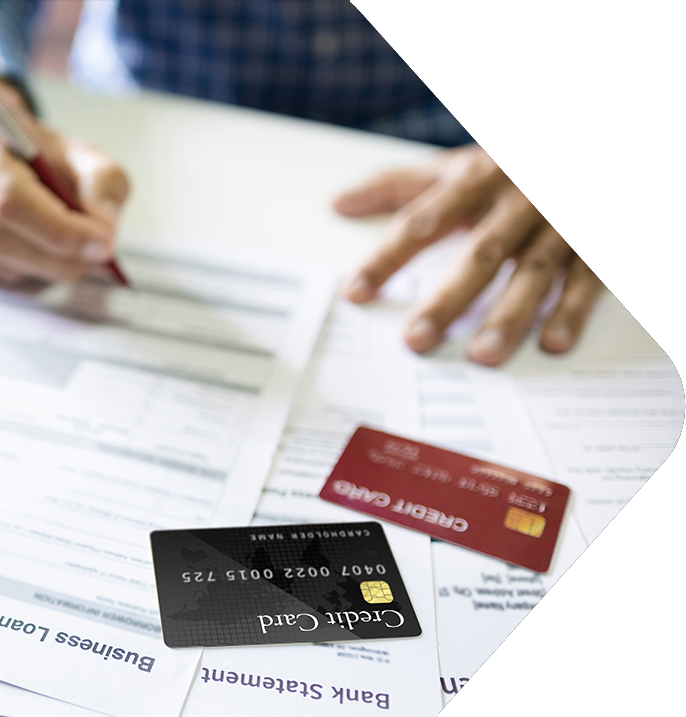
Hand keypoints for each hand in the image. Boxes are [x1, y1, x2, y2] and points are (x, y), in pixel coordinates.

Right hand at [0, 80, 128, 284]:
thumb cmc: (39, 149)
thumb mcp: (83, 154)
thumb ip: (103, 186)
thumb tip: (103, 235)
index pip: (13, 200)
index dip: (61, 231)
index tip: (104, 245)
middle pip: (0, 238)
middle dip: (58, 258)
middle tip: (95, 258)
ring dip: (45, 268)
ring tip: (71, 253)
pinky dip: (26, 273)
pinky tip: (41, 255)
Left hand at [334, 144, 602, 364]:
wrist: (593, 140)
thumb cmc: (509, 165)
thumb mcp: (453, 165)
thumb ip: (396, 185)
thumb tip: (336, 203)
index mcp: (477, 178)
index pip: (423, 220)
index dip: (388, 256)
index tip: (355, 293)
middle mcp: (519, 199)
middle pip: (481, 252)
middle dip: (449, 298)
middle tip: (417, 341)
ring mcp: (562, 222)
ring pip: (534, 271)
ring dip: (509, 315)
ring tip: (483, 356)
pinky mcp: (599, 242)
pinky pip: (588, 278)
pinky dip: (573, 310)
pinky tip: (553, 344)